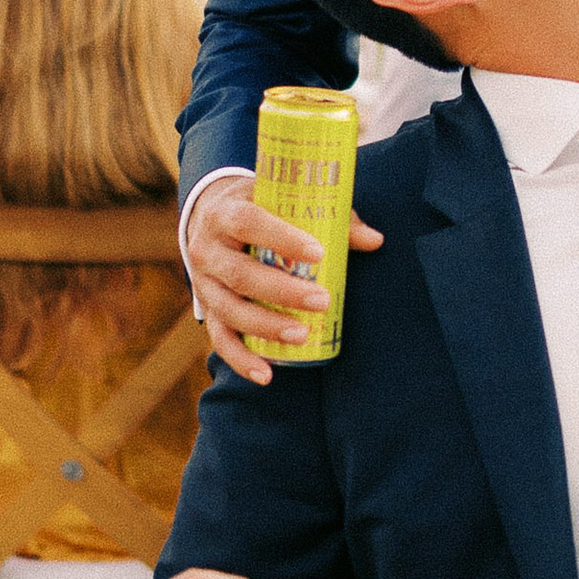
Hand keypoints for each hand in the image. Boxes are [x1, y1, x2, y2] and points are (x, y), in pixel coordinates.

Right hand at [184, 171, 383, 386]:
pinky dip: (241, 360)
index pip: (248, 222)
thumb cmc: (259, 207)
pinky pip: (221, 339)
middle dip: (282, 291)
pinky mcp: (208, 310)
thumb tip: (375, 240)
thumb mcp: (283, 202)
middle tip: (322, 301)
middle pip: (240, 274)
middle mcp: (207, 250)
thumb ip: (329, 218)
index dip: (282, 238)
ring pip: (230, 310)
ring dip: (266, 326)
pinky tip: (267, 376)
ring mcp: (203, 283)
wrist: (209, 215)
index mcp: (226, 212)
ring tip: (303, 335)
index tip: (318, 253)